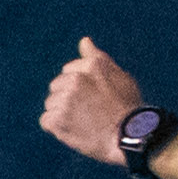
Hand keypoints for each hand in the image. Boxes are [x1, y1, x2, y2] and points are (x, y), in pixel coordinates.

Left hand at [40, 35, 147, 162]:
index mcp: (91, 66)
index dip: (81, 86)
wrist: (131, 137)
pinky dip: (56, 127)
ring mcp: (64, 100)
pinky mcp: (57, 119)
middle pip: (56, 86)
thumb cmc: (128, 107)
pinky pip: (46, 120)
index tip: (94, 98)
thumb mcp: (120, 76)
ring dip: (62, 112)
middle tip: (89, 111)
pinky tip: (74, 130)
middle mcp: (75, 79)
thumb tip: (84, 41)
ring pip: (51, 103)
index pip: (68, 71)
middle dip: (68, 97)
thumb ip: (98, 58)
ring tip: (84, 122)